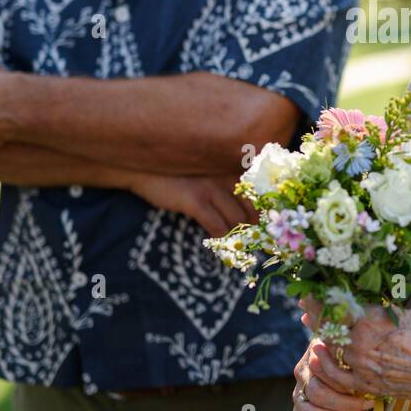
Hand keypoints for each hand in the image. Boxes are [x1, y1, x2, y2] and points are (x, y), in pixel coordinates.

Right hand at [129, 173, 253, 237]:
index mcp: (232, 165)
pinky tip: (219, 244)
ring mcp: (211, 187)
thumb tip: (247, 206)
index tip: (266, 227)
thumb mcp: (207, 168)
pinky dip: (222, 239)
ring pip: (237, 220)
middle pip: (252, 208)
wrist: (144, 167)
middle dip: (255, 228)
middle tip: (253, 241)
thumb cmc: (178, 170)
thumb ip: (227, 180)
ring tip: (237, 245)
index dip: (264, 212)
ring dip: (239, 236)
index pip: (259, 191)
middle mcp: (226, 174)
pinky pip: (217, 226)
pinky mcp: (195, 201)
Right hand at [291, 338, 374, 410]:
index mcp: (311, 360)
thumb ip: (341, 334)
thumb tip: (313, 311)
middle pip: (317, 394)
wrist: (345, 376)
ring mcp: (298, 401)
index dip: (345, 383)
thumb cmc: (353, 361)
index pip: (322, 373)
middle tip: (369, 407)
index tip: (369, 390)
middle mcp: (301, 380)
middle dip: (346, 404)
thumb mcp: (349, 346)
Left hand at [301, 291, 410, 410]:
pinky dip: (326, 366)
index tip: (308, 288)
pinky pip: (337, 377)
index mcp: (371, 320)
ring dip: (320, 337)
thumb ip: (402, 286)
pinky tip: (320, 356)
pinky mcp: (368, 384)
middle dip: (316, 315)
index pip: (333, 306)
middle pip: (327, 328)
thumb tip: (393, 270)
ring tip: (313, 326)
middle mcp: (361, 345)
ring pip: (331, 350)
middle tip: (306, 305)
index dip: (317, 297)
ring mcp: (363, 367)